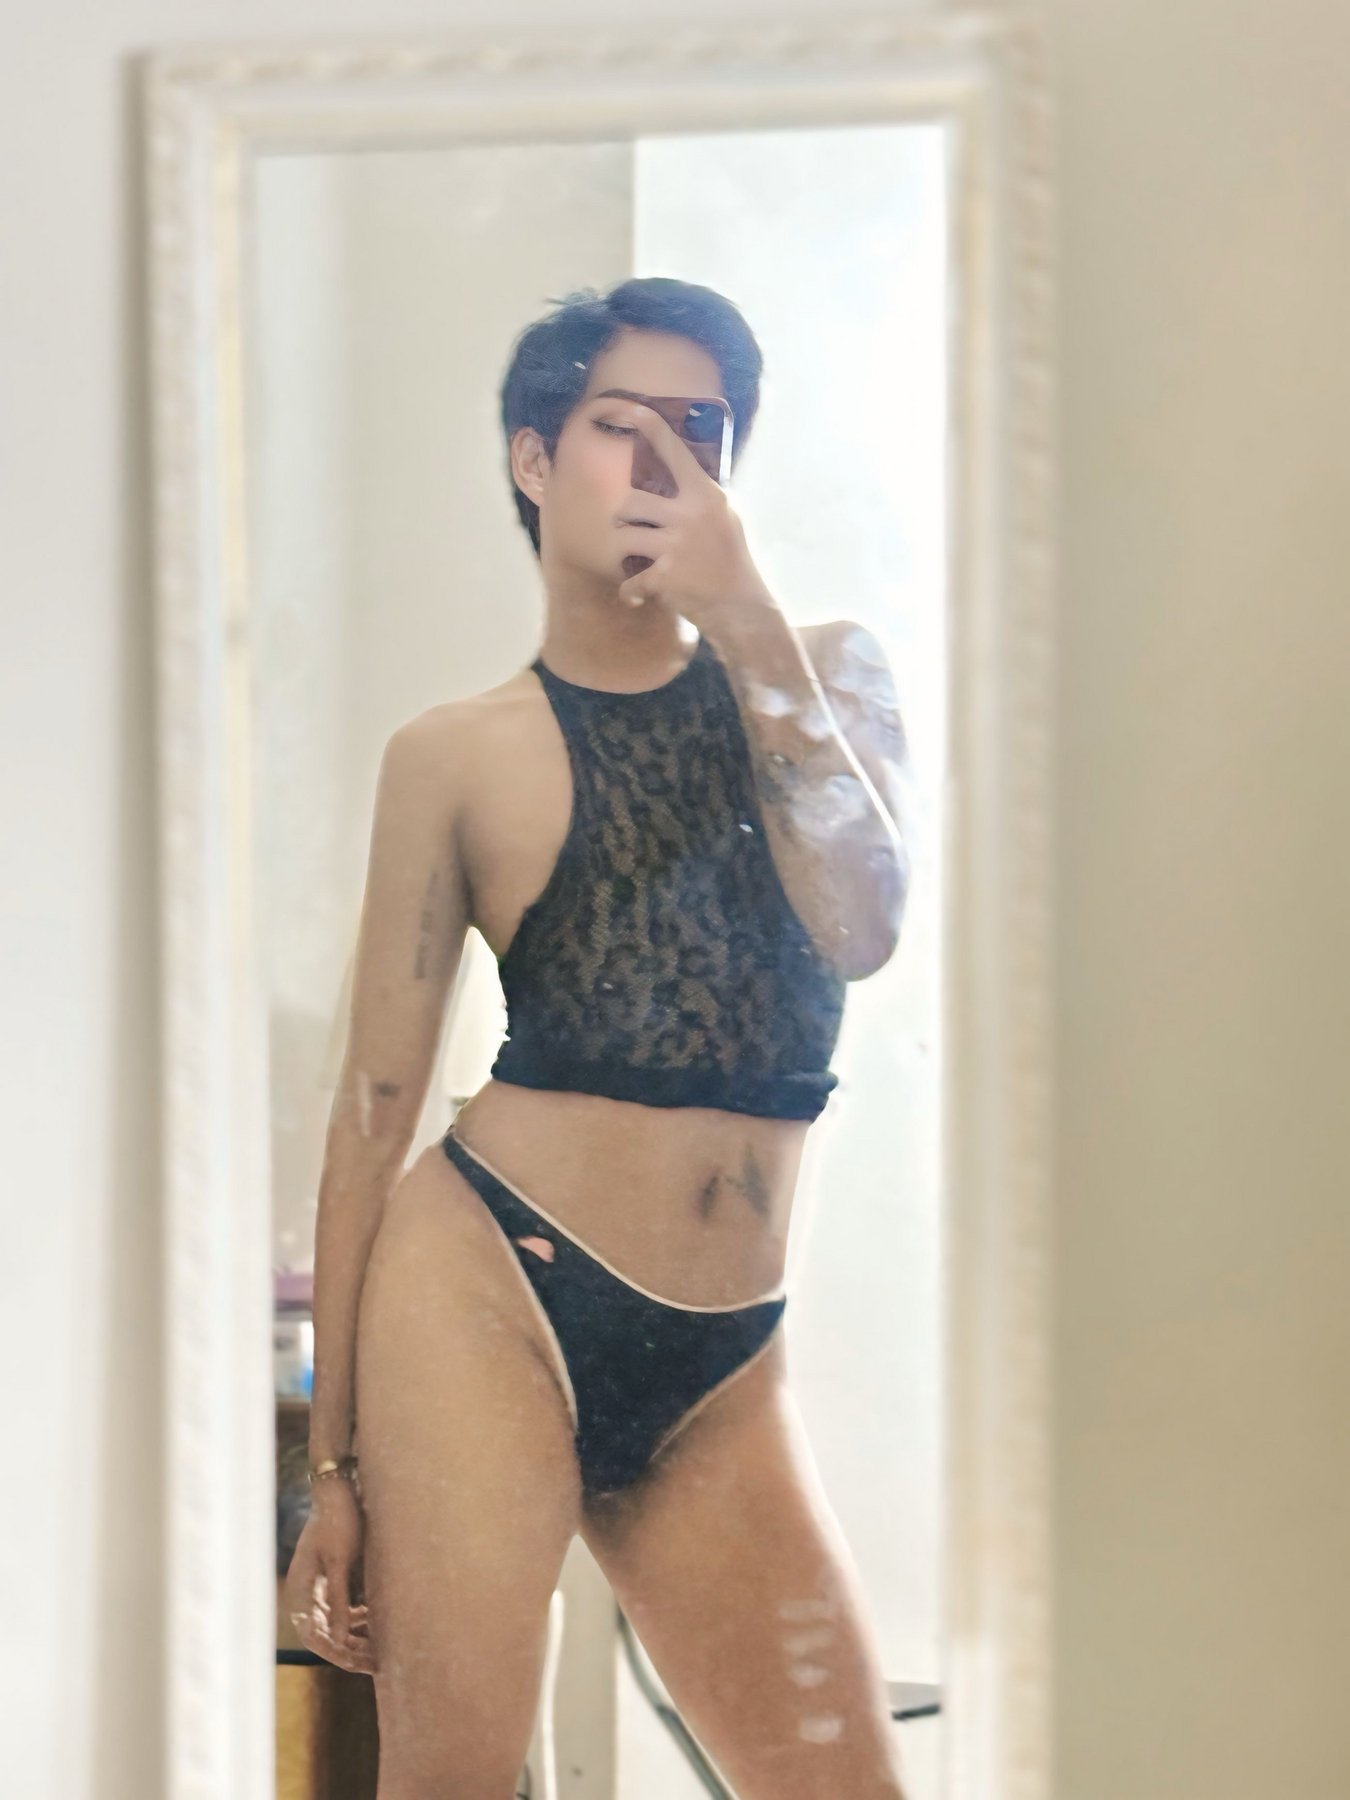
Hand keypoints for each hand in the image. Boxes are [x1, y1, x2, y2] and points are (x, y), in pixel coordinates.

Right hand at [283, 1481, 377, 1674]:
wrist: (340, 1488)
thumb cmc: (339, 1521)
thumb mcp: (340, 1560)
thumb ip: (338, 1600)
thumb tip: (336, 1640)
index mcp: (301, 1590)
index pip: (315, 1637)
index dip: (337, 1654)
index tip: (361, 1665)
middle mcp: (305, 1593)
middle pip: (326, 1635)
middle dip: (351, 1650)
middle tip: (379, 1663)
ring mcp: (318, 1587)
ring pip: (337, 1624)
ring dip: (358, 1636)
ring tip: (384, 1646)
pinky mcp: (333, 1579)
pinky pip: (345, 1609)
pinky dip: (360, 1618)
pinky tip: (380, 1620)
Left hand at [593, 397, 779, 633]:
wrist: (742, 605)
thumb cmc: (732, 558)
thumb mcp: (727, 515)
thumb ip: (703, 495)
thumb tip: (682, 470)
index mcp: (705, 494)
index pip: (674, 452)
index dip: (649, 427)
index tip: (627, 407)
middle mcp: (689, 514)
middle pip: (631, 500)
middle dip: (624, 516)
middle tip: (631, 527)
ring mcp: (676, 545)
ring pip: (624, 536)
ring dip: (624, 551)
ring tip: (635, 561)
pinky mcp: (665, 577)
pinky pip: (630, 581)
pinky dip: (630, 592)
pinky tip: (637, 596)